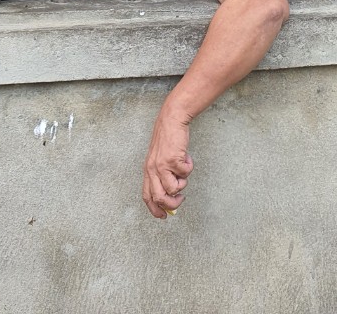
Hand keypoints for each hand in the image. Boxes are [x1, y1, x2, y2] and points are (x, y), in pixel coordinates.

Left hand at [142, 98, 193, 219]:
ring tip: (183, 170)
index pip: (147, 196)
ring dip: (183, 182)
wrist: (171, 120)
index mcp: (147, 170)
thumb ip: (162, 175)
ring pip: (174, 188)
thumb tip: (172, 195)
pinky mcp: (173, 159)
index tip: (163, 216)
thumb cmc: (167, 140)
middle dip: (172, 204)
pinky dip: (189, 167)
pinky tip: (186, 157)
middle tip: (181, 199)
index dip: (154, 209)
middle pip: (160, 198)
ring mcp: (162, 165)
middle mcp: (152, 169)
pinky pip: (185, 173)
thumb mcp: (159, 159)